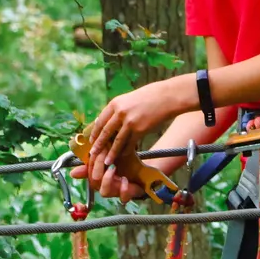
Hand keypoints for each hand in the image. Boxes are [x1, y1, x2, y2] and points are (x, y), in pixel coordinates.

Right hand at [71, 158, 147, 201]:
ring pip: (104, 192)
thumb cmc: (127, 162)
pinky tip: (125, 180)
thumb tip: (73, 170)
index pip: (89, 174)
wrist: (145, 171)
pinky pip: (122, 198)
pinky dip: (123, 190)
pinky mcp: (128, 196)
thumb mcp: (113, 156)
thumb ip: (99, 158)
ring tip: (113, 168)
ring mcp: (116, 192)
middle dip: (97, 170)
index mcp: (100, 178)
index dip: (90, 165)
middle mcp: (105, 187)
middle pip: (94, 183)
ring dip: (107, 179)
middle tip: (104, 160)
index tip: (95, 153)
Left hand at [80, 77, 193, 198]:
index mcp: (115, 103)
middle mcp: (120, 112)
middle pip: (105, 132)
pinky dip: (125, 151)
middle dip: (98, 145)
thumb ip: (119, 109)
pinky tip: (123, 156)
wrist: (167, 96)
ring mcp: (129, 122)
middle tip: (93, 154)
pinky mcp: (139, 130)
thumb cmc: (150, 96)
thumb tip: (109, 121)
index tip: (92, 140)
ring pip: (116, 141)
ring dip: (110, 153)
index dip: (95, 132)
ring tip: (106, 162)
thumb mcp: (129, 99)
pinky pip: (130, 144)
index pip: (100, 120)